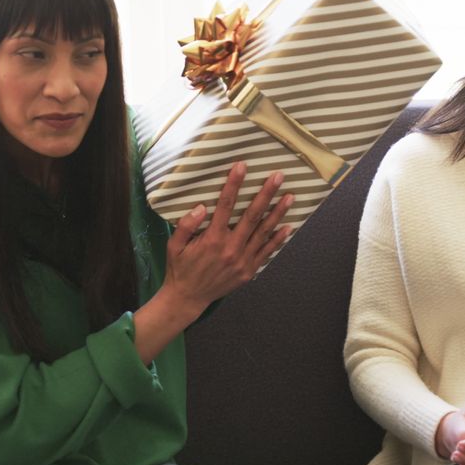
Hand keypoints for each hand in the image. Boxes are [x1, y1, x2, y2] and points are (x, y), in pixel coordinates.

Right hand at [162, 161, 293, 315]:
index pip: (226, 206)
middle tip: (277, 176)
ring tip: (289, 197)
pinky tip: (288, 226)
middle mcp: (231, 248)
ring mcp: (242, 261)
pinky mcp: (248, 271)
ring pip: (263, 232)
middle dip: (266, 194)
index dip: (234, 184)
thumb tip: (201, 207)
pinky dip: (278, 239)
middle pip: (252, 216)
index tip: (242, 167)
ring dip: (278, 213)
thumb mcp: (174, 245)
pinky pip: (266, 252)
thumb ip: (186, 225)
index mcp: (212, 239)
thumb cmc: (180, 268)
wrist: (188, 298)